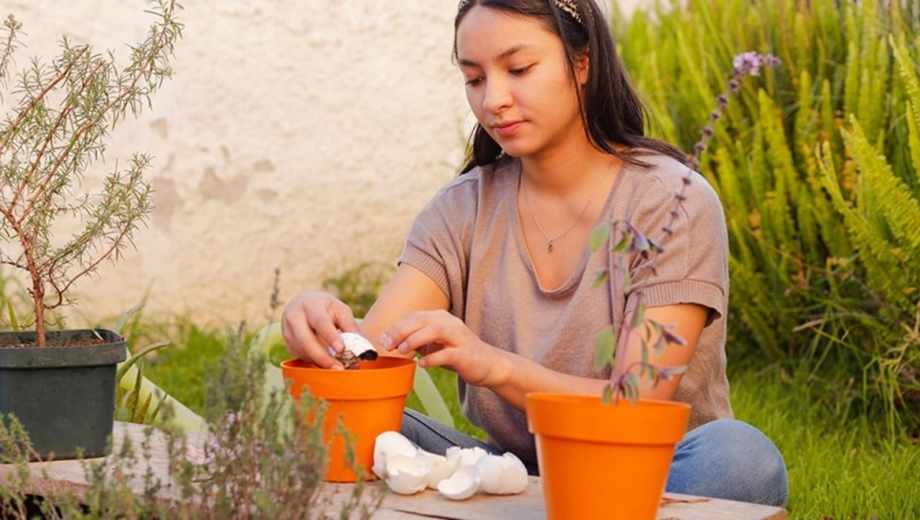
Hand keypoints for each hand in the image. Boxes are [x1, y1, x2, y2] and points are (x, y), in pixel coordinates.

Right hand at [281, 290, 359, 368]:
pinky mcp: (287, 343)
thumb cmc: (326, 308)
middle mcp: (295, 316)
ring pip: (302, 351)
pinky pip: (300, 356)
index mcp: (311, 305)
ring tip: (336, 367)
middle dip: (322, 357)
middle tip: (338, 368)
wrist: (303, 303)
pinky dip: (313, 361)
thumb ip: (350, 327)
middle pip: (306, 340)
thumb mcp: (340, 310)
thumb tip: (365, 350)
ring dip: (319, 361)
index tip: (341, 349)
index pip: (320, 322)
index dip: (330, 336)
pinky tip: (325, 361)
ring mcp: (287, 330)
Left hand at [380, 310, 506, 386]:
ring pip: (435, 331)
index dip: (396, 326)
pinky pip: (447, 354)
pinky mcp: (465, 354)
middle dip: (401, 330)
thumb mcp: (435, 344)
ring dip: (415, 339)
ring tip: (401, 351)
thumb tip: (392, 342)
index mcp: (441, 318)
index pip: (415, 316)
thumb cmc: (458, 354)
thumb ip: (417, 341)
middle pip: (422, 320)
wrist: (488, 365)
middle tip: (387, 343)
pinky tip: (422, 365)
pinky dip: (432, 358)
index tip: (382, 338)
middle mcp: (450, 323)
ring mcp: (459, 337)